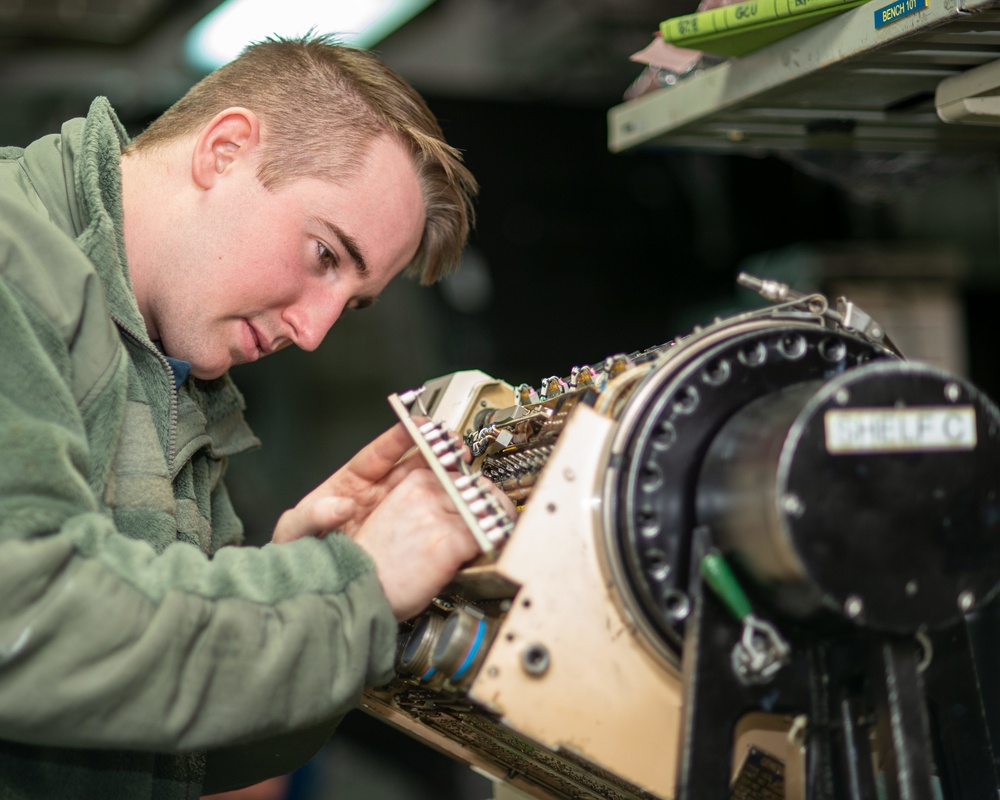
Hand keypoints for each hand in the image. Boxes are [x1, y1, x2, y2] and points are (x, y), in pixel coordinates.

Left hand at [271, 421, 455, 543]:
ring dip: (447, 476)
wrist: (316, 590)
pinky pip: (431, 518)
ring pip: (427, 486)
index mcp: (353, 482)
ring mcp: (396, 513)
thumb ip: (311, 515)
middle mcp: (379, 493)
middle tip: (453, 446)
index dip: (400, 437)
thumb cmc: (303, 556)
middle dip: (436, 451)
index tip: (419, 425)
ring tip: (464, 469)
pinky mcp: (409, 537)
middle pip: (412, 464)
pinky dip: (448, 510)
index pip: (379, 453)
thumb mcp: (294, 532)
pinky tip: (461, 504)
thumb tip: (340, 506)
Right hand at [353, 467, 481, 620]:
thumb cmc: (376, 559)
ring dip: (490, 529)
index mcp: (415, 482)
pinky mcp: (449, 541)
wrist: (358, 585)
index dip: (476, 493)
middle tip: (490, 526)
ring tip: (486, 542)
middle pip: (479, 492)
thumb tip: (460, 503)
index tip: (482, 504)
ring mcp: (438, 516)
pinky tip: (478, 555)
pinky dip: (487, 547)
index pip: (463, 476)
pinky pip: (484, 537)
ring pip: (485, 514)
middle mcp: (427, 494)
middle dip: (488, 510)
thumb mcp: (396, 514)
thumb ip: (427, 502)